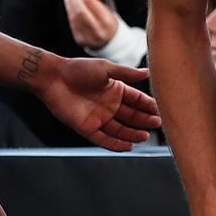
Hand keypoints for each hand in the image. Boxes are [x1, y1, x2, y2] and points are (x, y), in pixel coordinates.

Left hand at [36, 55, 161, 148]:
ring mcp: (99, 118)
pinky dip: (116, 144)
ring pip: (120, 130)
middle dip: (145, 121)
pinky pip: (104, 139)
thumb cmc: (79, 69)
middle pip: (132, 117)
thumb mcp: (106, 69)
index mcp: (116, 91)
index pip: (138, 101)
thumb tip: (148, 72)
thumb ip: (127, 74)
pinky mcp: (87, 128)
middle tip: (158, 124)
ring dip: (133, 134)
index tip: (162, 110)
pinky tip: (128, 147)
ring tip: (146, 137)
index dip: (149, 106)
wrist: (54, 78)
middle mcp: (110, 106)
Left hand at [63, 0, 120, 49]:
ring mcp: (87, 36)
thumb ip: (92, 1)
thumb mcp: (107, 12)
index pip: (90, 2)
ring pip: (74, 16)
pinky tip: (68, 1)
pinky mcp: (79, 39)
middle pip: (80, 10)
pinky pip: (72, 22)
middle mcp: (97, 30)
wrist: (110, 43)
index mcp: (107, 21)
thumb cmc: (108, 22)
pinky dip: (69, 10)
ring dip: (69, 1)